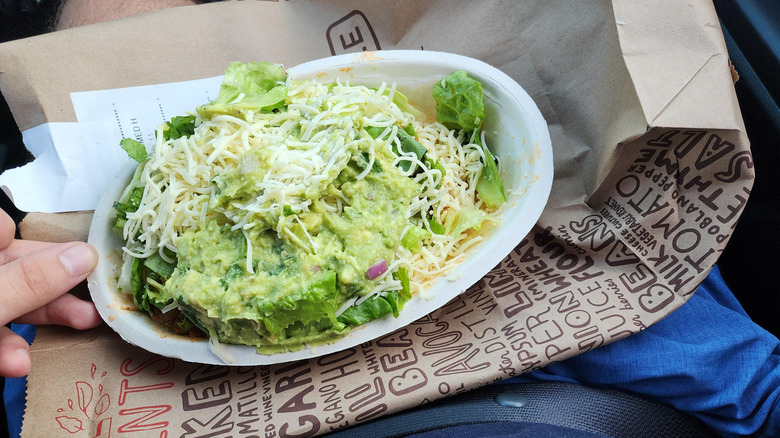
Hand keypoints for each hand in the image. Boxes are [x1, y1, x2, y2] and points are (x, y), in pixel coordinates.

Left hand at [0, 209, 100, 377]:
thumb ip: (30, 282)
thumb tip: (84, 257)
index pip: (5, 228)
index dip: (37, 238)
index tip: (77, 254)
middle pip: (20, 267)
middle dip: (59, 285)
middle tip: (98, 295)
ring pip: (13, 300)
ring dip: (46, 317)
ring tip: (85, 323)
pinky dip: (9, 348)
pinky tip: (19, 362)